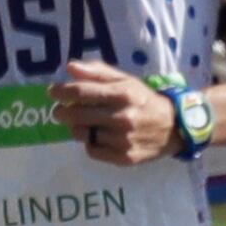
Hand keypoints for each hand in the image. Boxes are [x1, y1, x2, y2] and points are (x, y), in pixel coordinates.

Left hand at [53, 58, 173, 163]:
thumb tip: (70, 67)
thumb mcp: (125, 80)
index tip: (52, 92)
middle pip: (77, 115)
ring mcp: (123, 140)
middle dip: (63, 111)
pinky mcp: (123, 158)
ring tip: (86, 123)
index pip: (82, 92)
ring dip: (78, 127)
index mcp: (123, 94)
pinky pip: (92, 151)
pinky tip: (99, 137)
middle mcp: (123, 117)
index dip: (62, 91)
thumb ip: (97, 72)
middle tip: (61, 110)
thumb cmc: (143, 100)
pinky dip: (91, 143)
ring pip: (83, 134)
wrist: (173, 128)